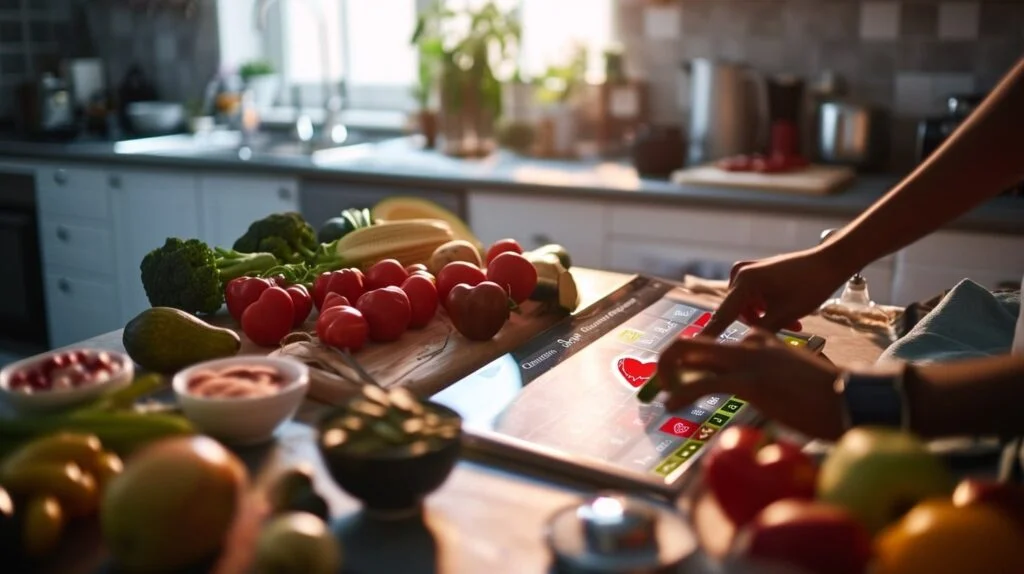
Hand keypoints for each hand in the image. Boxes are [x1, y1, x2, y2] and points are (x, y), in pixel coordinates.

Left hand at [657, 329, 846, 439]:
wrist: (850, 401)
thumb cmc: (827, 395)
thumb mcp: (791, 375)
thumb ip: (770, 374)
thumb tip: (760, 389)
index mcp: (760, 339)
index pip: (713, 346)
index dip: (691, 364)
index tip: (680, 380)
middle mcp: (750, 343)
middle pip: (693, 343)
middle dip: (668, 360)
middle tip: (659, 381)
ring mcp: (749, 360)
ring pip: (692, 357)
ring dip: (669, 375)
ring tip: (662, 395)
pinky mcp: (751, 382)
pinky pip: (704, 384)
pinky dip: (683, 393)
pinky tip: (671, 404)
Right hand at [702, 246, 854, 337]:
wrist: (829, 262)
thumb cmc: (810, 286)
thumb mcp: (786, 314)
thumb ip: (761, 331)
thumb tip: (743, 348)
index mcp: (744, 282)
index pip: (723, 315)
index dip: (710, 334)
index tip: (695, 348)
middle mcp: (739, 274)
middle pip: (738, 312)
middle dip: (760, 323)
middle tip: (789, 328)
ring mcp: (746, 271)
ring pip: (748, 307)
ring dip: (767, 317)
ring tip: (794, 323)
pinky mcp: (755, 273)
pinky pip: (753, 298)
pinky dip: (768, 308)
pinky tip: (789, 313)